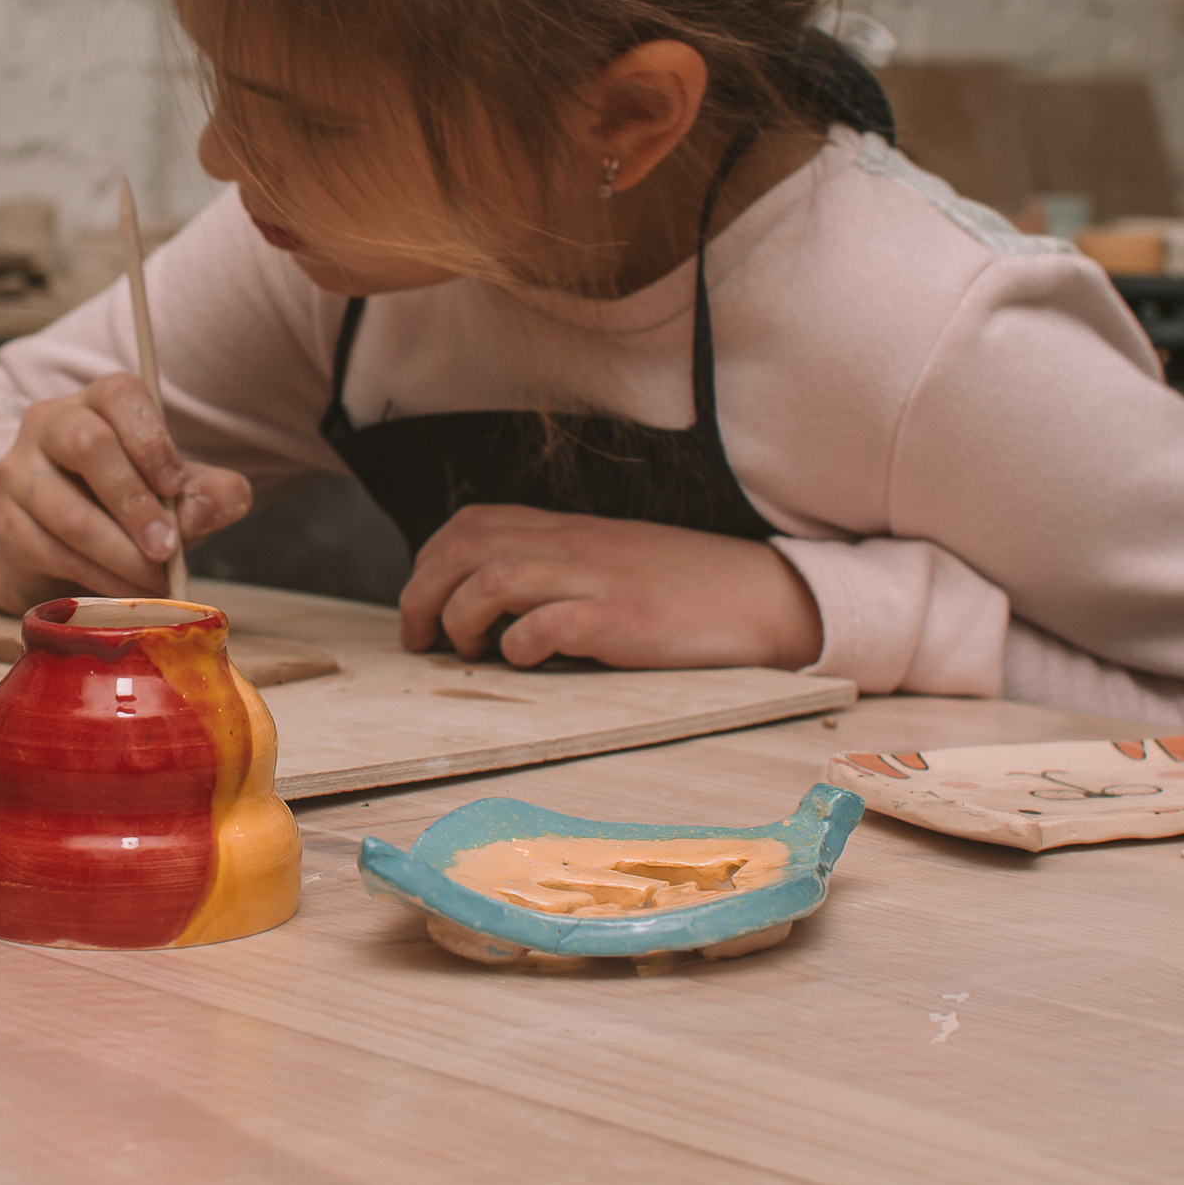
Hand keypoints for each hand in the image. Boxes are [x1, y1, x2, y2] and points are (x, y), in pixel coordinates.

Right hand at [0, 373, 252, 607]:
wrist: (64, 550)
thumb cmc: (127, 508)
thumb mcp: (177, 495)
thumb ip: (209, 494)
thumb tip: (209, 506)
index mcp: (96, 401)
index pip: (119, 393)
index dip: (151, 439)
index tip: (176, 487)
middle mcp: (49, 424)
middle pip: (88, 445)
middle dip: (135, 504)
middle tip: (168, 548)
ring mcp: (19, 474)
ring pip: (70, 514)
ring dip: (122, 556)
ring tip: (156, 581)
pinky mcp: (7, 525)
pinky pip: (54, 554)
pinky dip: (101, 580)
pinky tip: (127, 591)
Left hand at [398, 504, 824, 669]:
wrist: (763, 595)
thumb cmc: (684, 587)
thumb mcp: (610, 558)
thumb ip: (555, 565)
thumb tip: (491, 602)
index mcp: (568, 529)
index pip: (471, 523)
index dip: (429, 561)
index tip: (422, 601)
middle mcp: (573, 546)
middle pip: (465, 548)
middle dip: (423, 592)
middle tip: (420, 638)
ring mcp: (596, 581)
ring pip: (492, 580)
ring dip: (460, 617)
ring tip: (466, 651)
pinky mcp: (622, 621)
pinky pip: (546, 626)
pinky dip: (518, 646)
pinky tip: (526, 661)